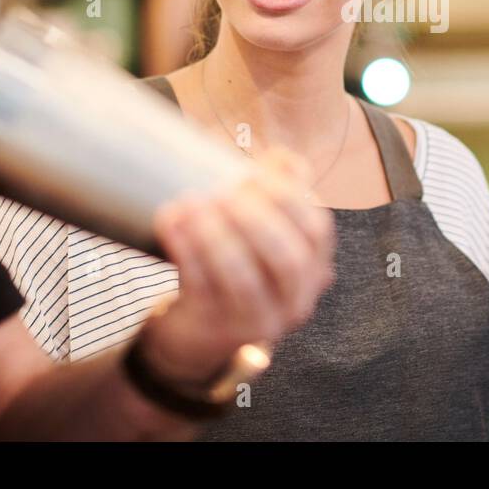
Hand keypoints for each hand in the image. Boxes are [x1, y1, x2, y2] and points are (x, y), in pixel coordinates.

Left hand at [138, 146, 335, 384]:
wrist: (202, 331)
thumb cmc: (239, 267)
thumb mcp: (265, 238)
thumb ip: (276, 197)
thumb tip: (280, 156)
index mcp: (314, 269)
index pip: (317, 231)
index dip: (290, 198)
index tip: (255, 173)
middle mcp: (294, 300)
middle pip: (288, 259)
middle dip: (255, 220)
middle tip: (222, 191)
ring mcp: (256, 320)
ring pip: (243, 279)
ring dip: (216, 235)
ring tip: (192, 201)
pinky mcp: (215, 328)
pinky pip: (201, 287)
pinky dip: (185, 250)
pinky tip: (171, 220)